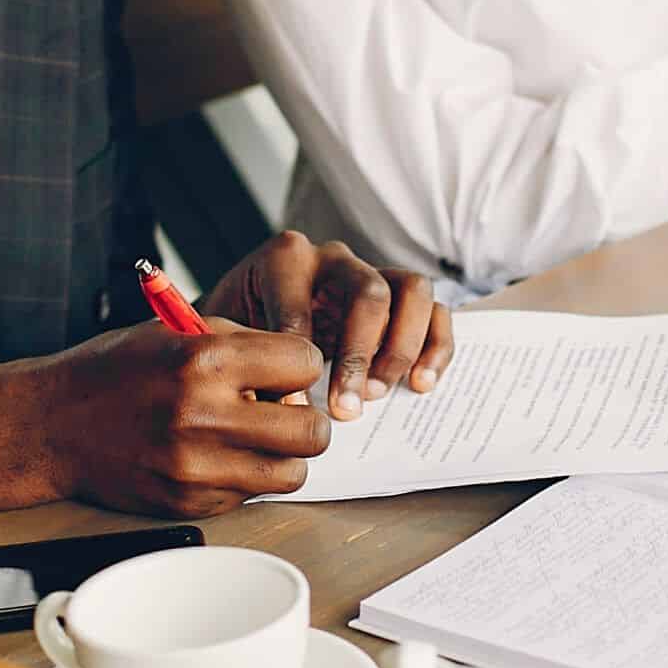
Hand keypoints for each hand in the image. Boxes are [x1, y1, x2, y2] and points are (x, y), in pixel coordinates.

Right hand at [27, 320, 331, 518]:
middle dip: (305, 418)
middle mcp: (204, 416)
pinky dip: (244, 477)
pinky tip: (214, 455)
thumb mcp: (179, 332)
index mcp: (206, 360)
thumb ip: (246, 346)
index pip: (307, 365)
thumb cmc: (116, 371)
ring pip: (291, 474)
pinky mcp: (189, 504)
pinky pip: (249, 496)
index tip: (286, 369)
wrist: (52, 424)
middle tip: (283, 410)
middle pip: (312, 431)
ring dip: (281, 455)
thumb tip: (303, 372)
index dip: (301, 365)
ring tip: (253, 437)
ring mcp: (197, 468)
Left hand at [201, 230, 454, 421]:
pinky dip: (436, 347)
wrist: (254, 311)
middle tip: (347, 409)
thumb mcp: (231, 337)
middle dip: (359, 356)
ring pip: (413, 290)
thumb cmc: (241, 327)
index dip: (299, 362)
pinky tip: (420, 385)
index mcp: (284, 258)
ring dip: (401, 348)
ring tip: (379, 393)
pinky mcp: (401, 294)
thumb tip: (277, 408)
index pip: (300, 307)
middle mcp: (334, 257)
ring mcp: (373, 270)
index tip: (294, 408)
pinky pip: (435, 310)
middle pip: (368, 293)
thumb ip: (248, 361)